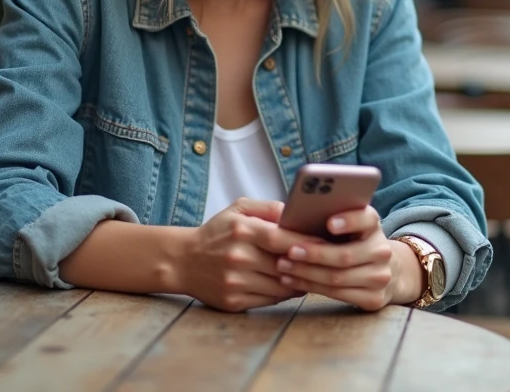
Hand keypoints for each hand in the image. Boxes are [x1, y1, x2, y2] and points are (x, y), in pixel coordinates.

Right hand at [181, 197, 320, 312]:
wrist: (182, 261)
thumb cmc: (217, 232)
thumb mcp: (237, 209)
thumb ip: (268, 208)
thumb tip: (297, 213)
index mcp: (242, 231)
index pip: (282, 238)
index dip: (308, 243)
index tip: (327, 244)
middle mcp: (238, 257)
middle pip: (285, 265)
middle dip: (307, 264)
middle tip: (325, 262)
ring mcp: (235, 282)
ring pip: (281, 286)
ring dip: (298, 281)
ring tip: (309, 273)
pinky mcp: (234, 301)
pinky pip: (270, 300)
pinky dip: (283, 293)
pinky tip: (288, 285)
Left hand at [274, 206, 424, 310]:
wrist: (389, 272)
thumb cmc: (355, 244)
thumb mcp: (351, 228)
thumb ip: (331, 220)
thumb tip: (291, 217)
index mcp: (374, 227)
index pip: (367, 219)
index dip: (349, 221)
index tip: (329, 223)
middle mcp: (381, 251)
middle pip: (344, 255)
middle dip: (313, 254)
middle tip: (288, 251)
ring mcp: (380, 277)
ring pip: (337, 277)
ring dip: (306, 273)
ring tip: (283, 266)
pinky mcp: (374, 298)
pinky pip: (337, 294)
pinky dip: (311, 287)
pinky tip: (293, 280)